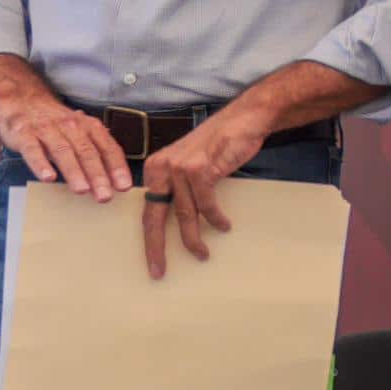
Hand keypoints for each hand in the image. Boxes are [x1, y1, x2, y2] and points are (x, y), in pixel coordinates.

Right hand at [0, 58, 131, 199]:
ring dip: (74, 171)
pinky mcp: (25, 134)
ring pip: (63, 151)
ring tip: (82, 190)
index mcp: (89, 127)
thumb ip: (95, 150)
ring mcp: (47, 129)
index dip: (117, 167)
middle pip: (87, 152)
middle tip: (105, 196)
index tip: (124, 186)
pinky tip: (48, 178)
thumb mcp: (80, 131)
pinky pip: (33, 150)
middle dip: (98, 175)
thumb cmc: (57, 123)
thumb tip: (114, 178)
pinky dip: (41, 164)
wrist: (23, 99)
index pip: (108, 148)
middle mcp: (71, 126)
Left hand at [139, 107, 271, 277]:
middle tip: (159, 271)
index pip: (147, 211)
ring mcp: (180, 168)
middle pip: (155, 217)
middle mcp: (162, 168)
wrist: (243, 119)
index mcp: (155, 168)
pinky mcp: (201, 169)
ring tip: (202, 254)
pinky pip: (207, 204)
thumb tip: (177, 217)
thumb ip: (178, 185)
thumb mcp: (189, 162)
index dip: (149, 240)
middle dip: (156, 248)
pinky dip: (216, 218)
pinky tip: (224, 225)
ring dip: (194, 238)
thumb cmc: (218, 143)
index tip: (154, 262)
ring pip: (184, 215)